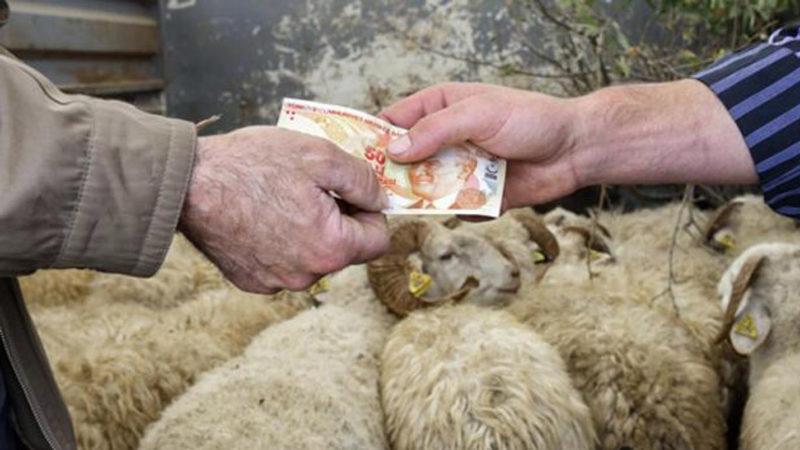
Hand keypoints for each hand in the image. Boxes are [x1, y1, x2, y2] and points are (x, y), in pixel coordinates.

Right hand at [179, 126, 389, 293]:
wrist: (185, 184)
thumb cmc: (251, 165)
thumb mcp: (320, 155)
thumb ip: (362, 180)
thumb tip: (382, 198)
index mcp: (330, 248)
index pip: (378, 240)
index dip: (372, 212)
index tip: (352, 192)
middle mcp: (306, 276)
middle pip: (345, 250)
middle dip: (339, 220)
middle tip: (314, 187)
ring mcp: (276, 282)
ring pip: (313, 257)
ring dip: (309, 231)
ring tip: (282, 197)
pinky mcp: (251, 281)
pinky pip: (282, 262)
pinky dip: (280, 242)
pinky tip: (261, 215)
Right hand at [382, 81, 755, 208]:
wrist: (573, 150)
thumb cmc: (529, 119)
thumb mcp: (478, 114)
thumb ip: (436, 130)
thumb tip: (396, 149)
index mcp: (438, 109)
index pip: (394, 121)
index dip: (373, 138)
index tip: (354, 159)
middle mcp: (443, 140)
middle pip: (403, 160)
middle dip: (390, 175)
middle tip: (374, 193)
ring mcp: (457, 169)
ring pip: (424, 188)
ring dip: (418, 197)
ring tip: (407, 207)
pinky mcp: (474, 196)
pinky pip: (451, 208)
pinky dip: (451, 211)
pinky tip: (458, 210)